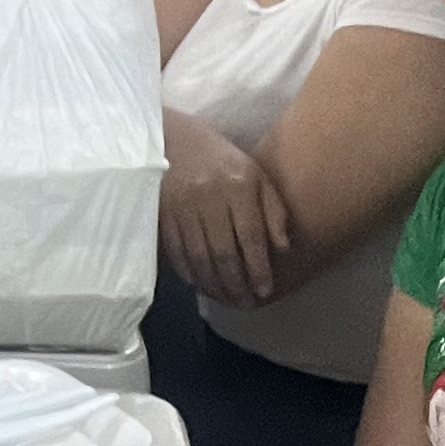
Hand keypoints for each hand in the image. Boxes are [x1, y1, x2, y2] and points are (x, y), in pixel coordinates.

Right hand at [162, 116, 294, 303]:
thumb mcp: (257, 177)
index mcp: (237, 185)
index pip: (250, 236)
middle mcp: (208, 197)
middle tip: (246, 304)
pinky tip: (202, 284)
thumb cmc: (224, 162)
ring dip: (214, 285)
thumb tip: (283, 249)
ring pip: (199, 258)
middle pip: (223, 253)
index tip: (265, 291)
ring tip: (227, 299)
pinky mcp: (161, 214)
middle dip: (236, 285)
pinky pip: (176, 252)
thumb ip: (273, 211)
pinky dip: (189, 273)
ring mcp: (181, 207)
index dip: (259, 268)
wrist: (176, 141)